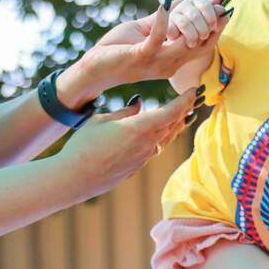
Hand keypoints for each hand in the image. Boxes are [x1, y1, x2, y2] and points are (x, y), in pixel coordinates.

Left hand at [57, 0, 227, 103]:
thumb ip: (163, 22)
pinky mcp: (141, 56)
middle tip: (217, 2)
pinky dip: (163, 20)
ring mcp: (157, 62)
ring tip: (198, 0)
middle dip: (212, 22)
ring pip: (185, 41)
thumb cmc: (117, 50)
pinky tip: (165, 4)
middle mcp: (170, 64)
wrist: (94, 69)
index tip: (226, 9)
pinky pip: (157, 38)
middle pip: (200, 44)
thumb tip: (180, 3)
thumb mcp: (146, 34)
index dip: (217, 29)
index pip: (203, 46)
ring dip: (192, 20)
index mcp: (173, 61)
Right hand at [57, 87, 201, 198]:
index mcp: (139, 128)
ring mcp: (144, 158)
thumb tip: (140, 103)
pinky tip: (162, 132)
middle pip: (174, 125)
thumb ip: (125, 111)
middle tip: (194, 99)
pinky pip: (157, 148)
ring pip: (167, 138)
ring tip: (185, 115)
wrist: (74, 178)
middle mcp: (147, 145)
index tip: (194, 90)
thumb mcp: (101, 120)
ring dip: (177, 125)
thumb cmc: (83, 145)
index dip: (185, 100)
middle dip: (185, 111)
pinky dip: (164, 136)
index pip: (172, 112)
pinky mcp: (138, 167)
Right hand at [165, 0, 228, 48]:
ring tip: (193, 43)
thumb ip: (219, 21)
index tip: (214, 28)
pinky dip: (179, 38)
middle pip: (195, 15)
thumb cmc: (199, 39)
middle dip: (202, 29)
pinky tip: (183, 42)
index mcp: (199, 3)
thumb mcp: (212, 32)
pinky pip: (173, 30)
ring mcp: (174, 14)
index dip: (211, 17)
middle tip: (204, 36)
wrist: (182, 50)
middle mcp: (186, 5)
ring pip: (185, 23)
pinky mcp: (165, 24)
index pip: (205, 4)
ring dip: (192, 35)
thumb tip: (226, 11)